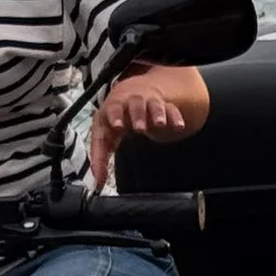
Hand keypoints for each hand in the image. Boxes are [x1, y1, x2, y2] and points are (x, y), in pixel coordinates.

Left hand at [88, 74, 190, 188]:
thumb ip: (99, 158)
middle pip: (134, 105)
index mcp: (114, 108)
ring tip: (159, 124)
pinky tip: (179, 127)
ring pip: (154, 105)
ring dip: (156, 114)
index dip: (115, 117)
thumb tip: (96, 183)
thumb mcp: (105, 135)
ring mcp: (149, 104)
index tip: (118, 126)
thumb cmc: (117, 119)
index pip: (112, 111)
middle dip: (137, 115)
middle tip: (140, 128)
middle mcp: (132, 103)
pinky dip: (175, 118)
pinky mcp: (165, 107)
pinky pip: (172, 110)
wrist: (134, 92)